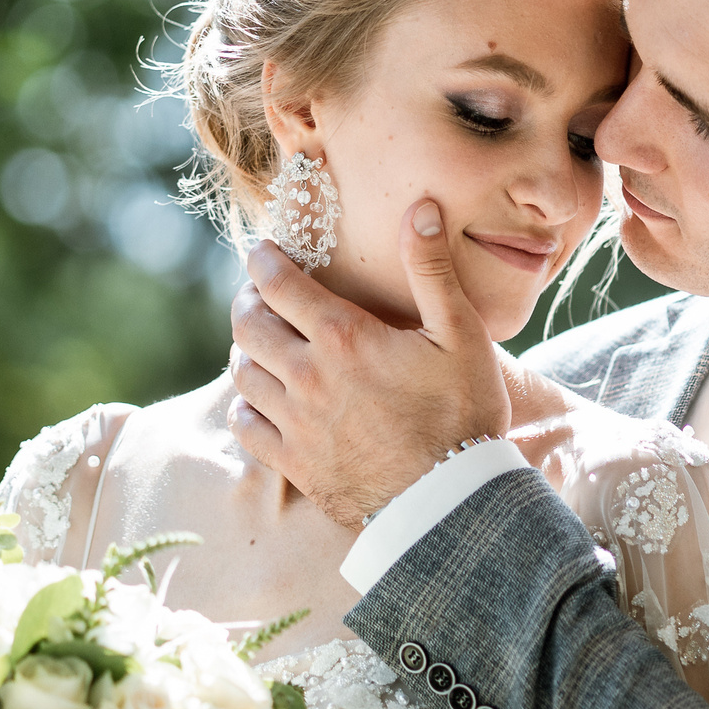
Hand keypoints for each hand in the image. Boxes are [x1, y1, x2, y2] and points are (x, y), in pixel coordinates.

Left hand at [228, 200, 510, 527]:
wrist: (453, 501)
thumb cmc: (465, 414)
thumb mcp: (461, 335)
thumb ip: (431, 270)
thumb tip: (418, 207)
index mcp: (344, 337)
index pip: (279, 284)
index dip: (263, 261)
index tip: (261, 252)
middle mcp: (308, 376)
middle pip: (248, 325)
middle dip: (247, 300)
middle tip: (256, 294)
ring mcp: (296, 423)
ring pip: (243, 373)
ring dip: (246, 351)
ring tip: (259, 343)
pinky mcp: (295, 463)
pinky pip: (246, 425)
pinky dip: (245, 404)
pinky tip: (260, 399)